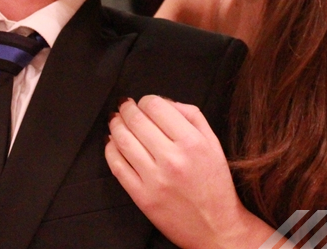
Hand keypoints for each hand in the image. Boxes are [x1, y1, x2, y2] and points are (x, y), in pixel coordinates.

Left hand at [106, 96, 270, 248]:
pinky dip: (110, 150)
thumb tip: (164, 102)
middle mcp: (172, 159)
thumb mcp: (213, 142)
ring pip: (122, 140)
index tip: (143, 102)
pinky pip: (116, 166)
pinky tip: (113, 144)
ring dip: (115, 125)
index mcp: (192, 142)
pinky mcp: (142, 197)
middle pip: (136, 120)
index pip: (156, 106)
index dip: (145, 100)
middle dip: (126, 109)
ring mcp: (154, 179)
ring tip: (116, 121)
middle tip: (124, 107)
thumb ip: (191, 115)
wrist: (216, 227)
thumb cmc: (215, 185)